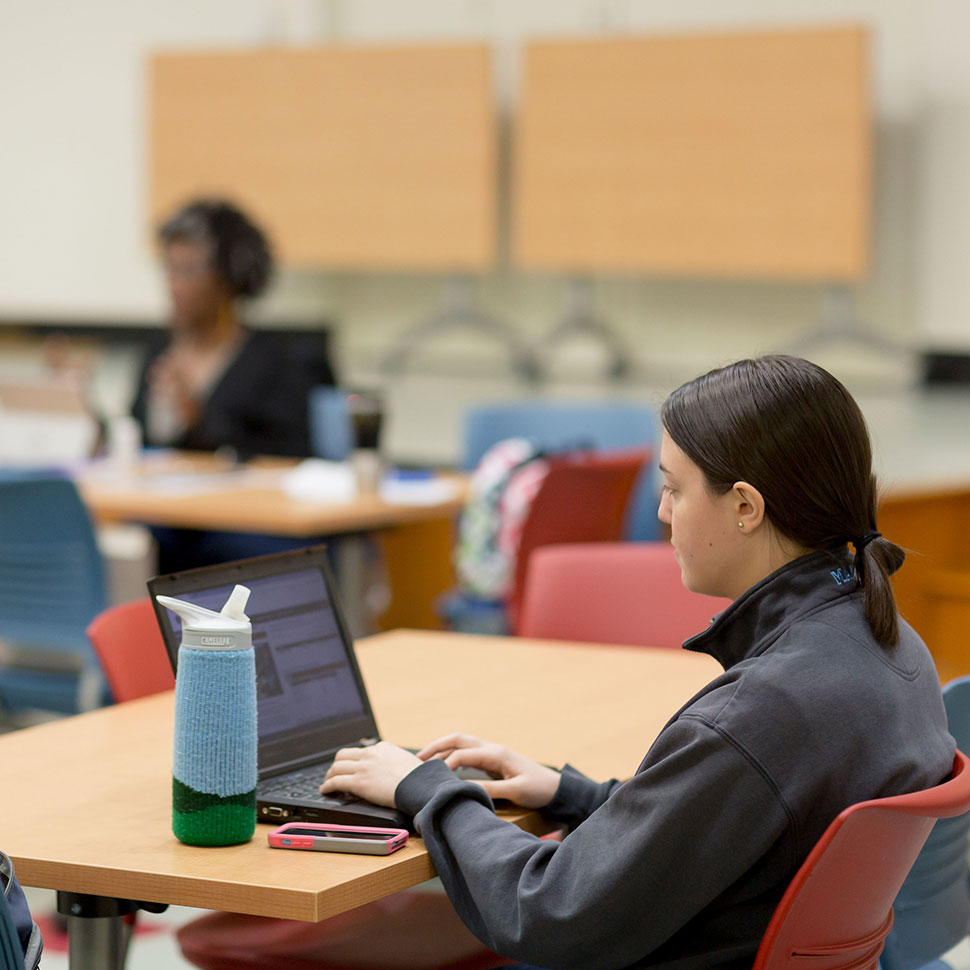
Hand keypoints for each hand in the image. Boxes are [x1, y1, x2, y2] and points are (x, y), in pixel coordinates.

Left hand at [320, 742, 421, 807]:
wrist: (419, 785)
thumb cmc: (418, 777)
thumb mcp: (406, 761)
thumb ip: (396, 761)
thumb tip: (395, 768)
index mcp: (382, 747)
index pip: (360, 751)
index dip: (353, 760)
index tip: (351, 767)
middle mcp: (370, 754)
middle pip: (343, 755)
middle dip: (337, 764)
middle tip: (334, 773)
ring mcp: (363, 767)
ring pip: (336, 767)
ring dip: (329, 775)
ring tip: (327, 782)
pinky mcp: (359, 782)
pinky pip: (336, 782)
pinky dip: (327, 786)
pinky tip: (325, 790)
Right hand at [417, 733, 560, 808]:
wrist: (555, 788)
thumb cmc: (538, 789)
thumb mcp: (516, 791)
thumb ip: (491, 789)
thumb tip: (464, 789)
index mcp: (496, 754)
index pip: (462, 755)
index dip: (446, 766)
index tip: (434, 781)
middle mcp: (492, 749)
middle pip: (458, 739)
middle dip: (437, 746)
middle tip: (417, 759)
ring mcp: (492, 752)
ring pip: (462, 743)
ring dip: (443, 749)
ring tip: (425, 761)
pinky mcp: (493, 759)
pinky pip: (467, 752)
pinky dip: (452, 755)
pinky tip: (444, 766)